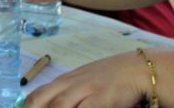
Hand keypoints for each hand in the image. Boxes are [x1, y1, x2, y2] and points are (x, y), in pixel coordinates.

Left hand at [23, 51, 149, 107]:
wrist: (137, 69)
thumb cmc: (109, 78)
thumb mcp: (82, 81)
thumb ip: (66, 92)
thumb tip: (47, 103)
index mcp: (64, 81)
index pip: (36, 96)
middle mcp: (70, 84)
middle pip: (41, 100)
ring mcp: (85, 90)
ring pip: (59, 106)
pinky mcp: (101, 98)